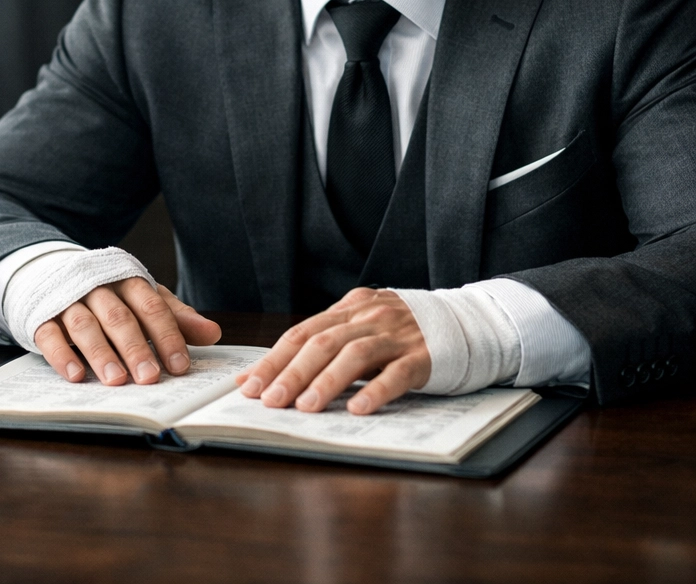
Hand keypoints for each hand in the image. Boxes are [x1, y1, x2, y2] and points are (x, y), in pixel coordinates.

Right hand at [34, 280, 220, 385]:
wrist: (51, 272)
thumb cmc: (109, 294)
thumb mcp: (142, 300)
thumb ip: (176, 317)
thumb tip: (214, 333)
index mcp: (128, 281)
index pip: (152, 306)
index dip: (167, 335)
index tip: (180, 365)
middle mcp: (98, 288)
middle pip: (119, 317)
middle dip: (136, 348)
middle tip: (150, 378)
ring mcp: (68, 300)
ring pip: (85, 325)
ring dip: (100, 353)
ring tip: (116, 380)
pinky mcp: (42, 316)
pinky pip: (51, 335)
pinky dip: (63, 355)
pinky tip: (75, 376)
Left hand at [235, 288, 429, 414]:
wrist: (467, 322)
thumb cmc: (404, 333)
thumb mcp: (364, 327)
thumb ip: (329, 343)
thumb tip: (280, 375)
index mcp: (349, 308)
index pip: (302, 333)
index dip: (273, 359)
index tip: (250, 386)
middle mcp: (369, 317)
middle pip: (321, 342)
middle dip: (291, 372)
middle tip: (270, 400)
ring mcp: (397, 335)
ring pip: (354, 355)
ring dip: (326, 382)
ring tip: (305, 407)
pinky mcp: (424, 356)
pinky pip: (397, 373)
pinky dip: (376, 390)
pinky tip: (359, 409)